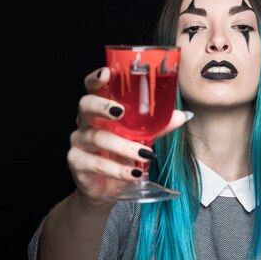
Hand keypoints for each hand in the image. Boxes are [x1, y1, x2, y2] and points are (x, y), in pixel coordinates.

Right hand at [67, 67, 189, 204]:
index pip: (92, 86)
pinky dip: (119, 169)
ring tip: (146, 153)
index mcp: (100, 108)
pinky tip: (135, 173)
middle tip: (120, 111)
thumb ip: (159, 125)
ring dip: (123, 146)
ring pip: (97, 138)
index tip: (107, 72)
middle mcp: (86, 121)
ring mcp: (79, 142)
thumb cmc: (122, 153)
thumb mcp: (142, 136)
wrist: (106, 187)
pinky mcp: (77, 163)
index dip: (96, 78)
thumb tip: (184, 115)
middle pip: (85, 105)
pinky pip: (97, 164)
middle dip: (102, 106)